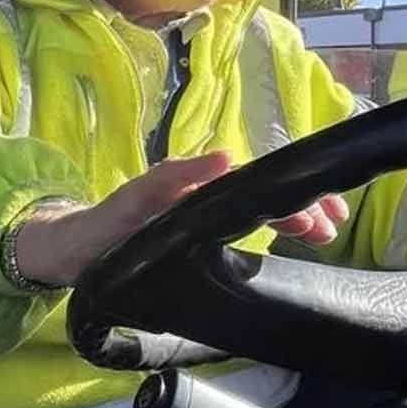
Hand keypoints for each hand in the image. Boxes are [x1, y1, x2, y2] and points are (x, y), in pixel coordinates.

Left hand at [16, 151, 348, 285]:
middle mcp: (206, 194)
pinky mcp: (198, 233)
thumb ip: (174, 178)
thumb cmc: (103, 225)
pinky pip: (246, 222)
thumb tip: (226, 155)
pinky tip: (294, 237)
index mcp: (198, 184)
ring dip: (295, 214)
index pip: (256, 181)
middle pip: (265, 193)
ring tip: (324, 231)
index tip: (323, 209)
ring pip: (260, 207)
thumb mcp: (134, 200)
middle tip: (333, 225)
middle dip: (304, 204)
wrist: (73, 252)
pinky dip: (274, 225)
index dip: (291, 191)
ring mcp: (204, 213)